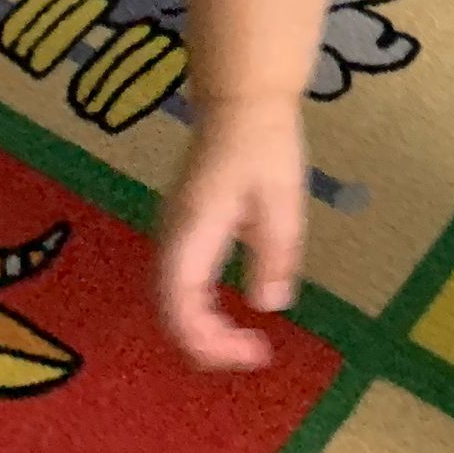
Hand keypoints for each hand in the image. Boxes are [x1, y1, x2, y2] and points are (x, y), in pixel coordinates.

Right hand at [158, 96, 305, 369]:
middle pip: (171, 312)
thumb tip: (269, 304)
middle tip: (254, 354)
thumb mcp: (282, 199)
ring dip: (202, 329)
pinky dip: (199, 308)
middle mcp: (171, 239)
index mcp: (190, 235)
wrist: (240, 98)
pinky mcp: (183, 228)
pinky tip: (228, 313)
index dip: (213, 344)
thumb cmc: (263, 143)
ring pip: (172, 299)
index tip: (257, 353)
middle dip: (207, 344)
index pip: (183, 311)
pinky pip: (180, 282)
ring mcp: (173, 233)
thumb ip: (275, 252)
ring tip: (243, 344)